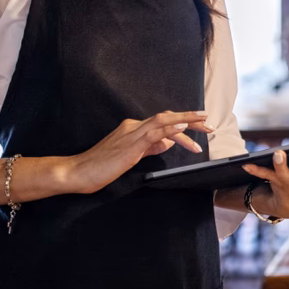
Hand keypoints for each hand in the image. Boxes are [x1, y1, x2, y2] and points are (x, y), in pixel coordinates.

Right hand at [61, 111, 211, 194]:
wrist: (79, 171)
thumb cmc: (101, 167)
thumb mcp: (131, 156)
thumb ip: (150, 147)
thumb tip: (169, 143)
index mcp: (133, 129)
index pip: (163, 121)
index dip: (183, 121)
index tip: (200, 125)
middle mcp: (133, 126)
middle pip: (167, 117)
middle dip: (190, 119)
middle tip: (209, 123)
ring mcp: (132, 133)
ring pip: (164, 121)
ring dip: (186, 122)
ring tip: (204, 125)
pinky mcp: (131, 144)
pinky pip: (154, 133)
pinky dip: (170, 128)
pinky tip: (183, 128)